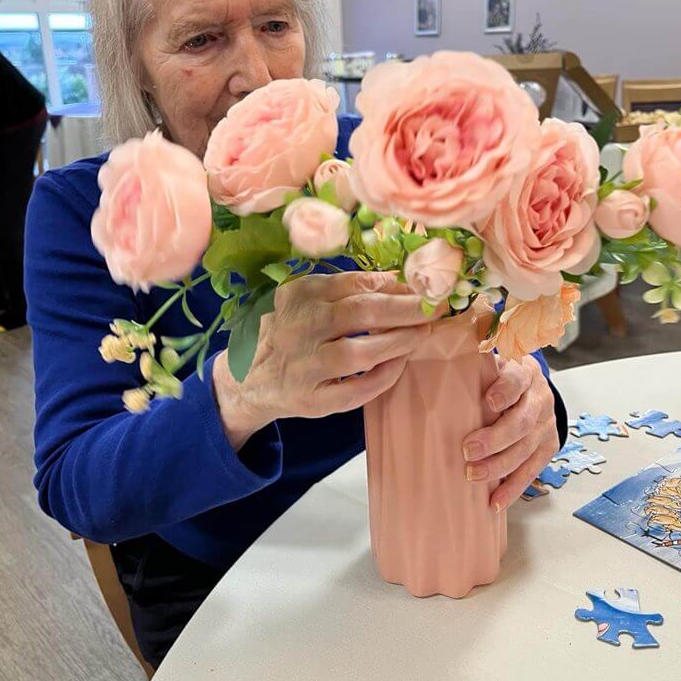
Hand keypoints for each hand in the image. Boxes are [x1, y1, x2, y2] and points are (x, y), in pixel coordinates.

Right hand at [213, 271, 442, 449]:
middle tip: (436, 307)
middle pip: (362, 312)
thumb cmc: (285, 331)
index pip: (356, 284)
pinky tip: (399, 363)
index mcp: (299, 294)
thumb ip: (346, 288)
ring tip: (422, 333)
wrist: (244, 379)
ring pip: (359, 352)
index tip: (422, 287)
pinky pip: (355, 390)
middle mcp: (299, 327)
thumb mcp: (304, 299)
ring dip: (399, 341)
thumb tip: (398, 281)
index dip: (396, 286)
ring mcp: (304, 366)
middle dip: (407, 309)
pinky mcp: (310, 399)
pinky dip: (382, 376)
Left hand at [461, 356, 558, 511]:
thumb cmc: (500, 379)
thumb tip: (432, 380)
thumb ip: (472, 372)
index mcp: (525, 373)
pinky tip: (495, 501)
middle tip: (468, 451)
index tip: (489, 401)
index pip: (517, 380)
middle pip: (521, 421)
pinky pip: (531, 471)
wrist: (532, 387)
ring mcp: (546, 425)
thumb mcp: (490, 367)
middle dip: (495, 439)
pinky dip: (513, 489)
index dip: (505, 391)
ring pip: (526, 449)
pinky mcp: (548, 447)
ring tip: (474, 475)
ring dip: (499, 466)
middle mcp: (539, 399)